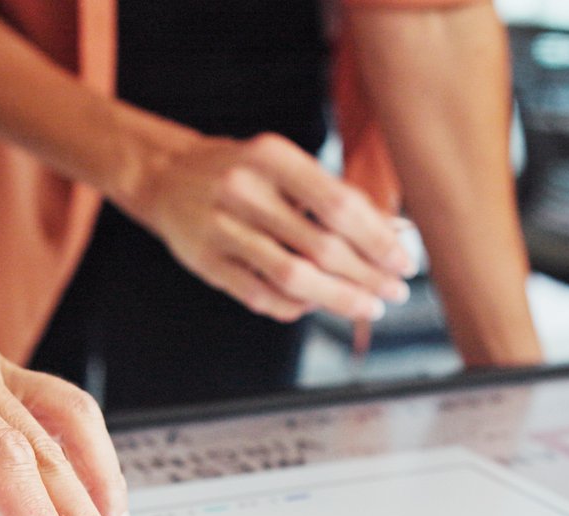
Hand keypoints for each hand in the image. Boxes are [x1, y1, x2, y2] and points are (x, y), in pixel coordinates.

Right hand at [114, 127, 417, 322]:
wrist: (165, 176)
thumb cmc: (240, 172)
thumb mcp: (284, 167)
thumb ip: (331, 198)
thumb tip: (390, 236)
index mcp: (272, 156)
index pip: (339, 204)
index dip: (378, 239)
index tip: (403, 261)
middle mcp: (244, 189)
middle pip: (322, 245)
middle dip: (367, 275)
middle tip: (393, 291)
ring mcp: (221, 227)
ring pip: (293, 277)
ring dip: (339, 298)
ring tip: (367, 306)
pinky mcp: (206, 262)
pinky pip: (260, 296)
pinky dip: (294, 306)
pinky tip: (317, 306)